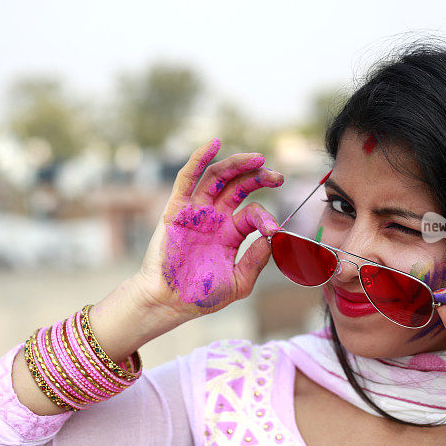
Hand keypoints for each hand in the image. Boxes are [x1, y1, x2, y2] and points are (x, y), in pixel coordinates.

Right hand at [132, 138, 283, 323]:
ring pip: (217, 178)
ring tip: (257, 158)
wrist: (169, 302)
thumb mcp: (239, 281)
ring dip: (237, 164)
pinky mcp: (176, 208)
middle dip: (259, 177)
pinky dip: (199, 158)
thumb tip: (274, 237)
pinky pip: (187, 178)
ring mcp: (196, 211)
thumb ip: (257, 259)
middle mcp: (214, 217)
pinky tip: (214, 144)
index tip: (274, 228)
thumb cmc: (201, 295)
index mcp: (230, 233)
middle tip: (277, 176)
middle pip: (238, 186)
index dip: (266, 216)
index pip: (252, 212)